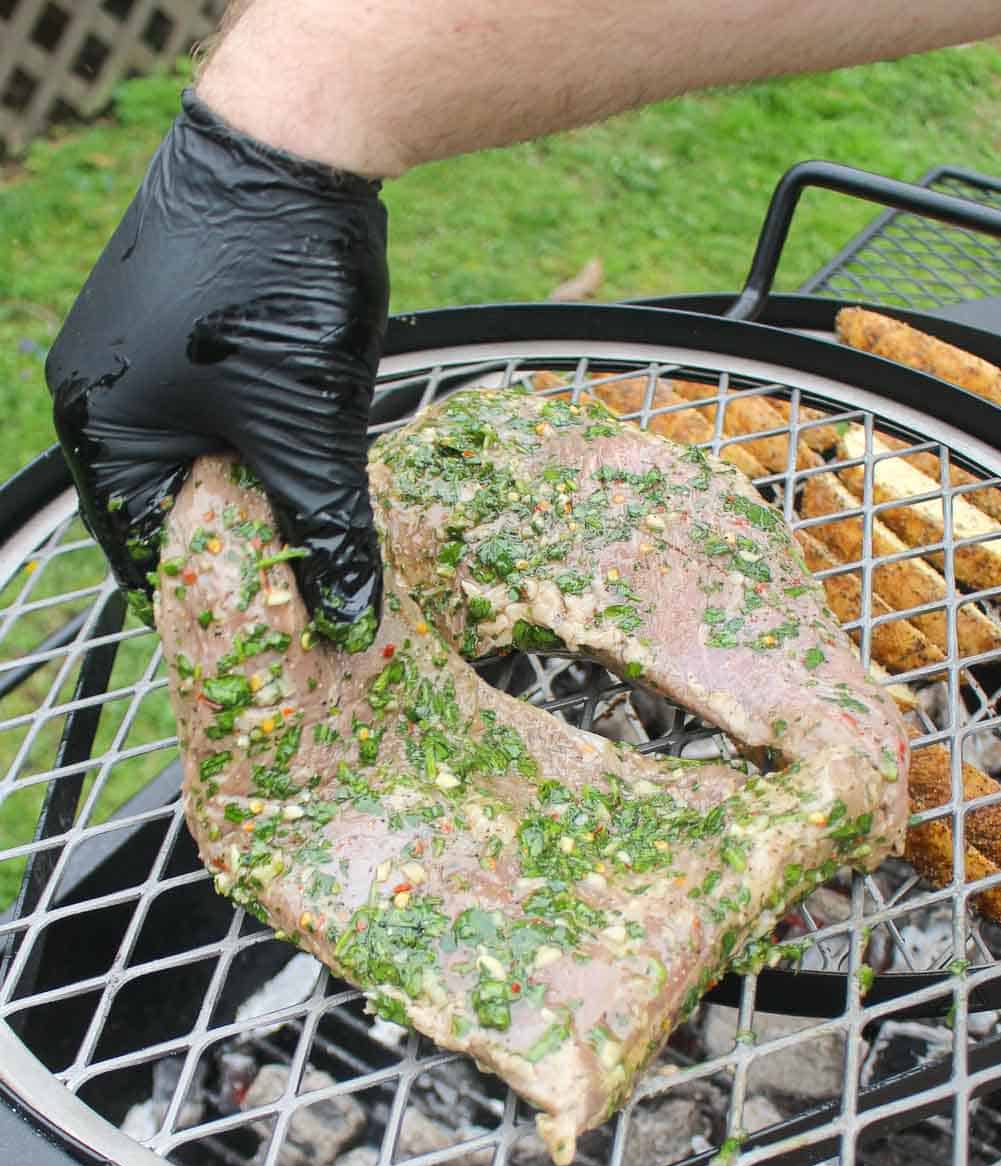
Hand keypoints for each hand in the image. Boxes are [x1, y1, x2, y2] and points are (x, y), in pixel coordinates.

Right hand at [45, 90, 388, 639]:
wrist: (295, 141)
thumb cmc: (274, 288)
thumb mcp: (306, 430)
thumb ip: (325, 531)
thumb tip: (348, 620)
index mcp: (103, 431)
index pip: (147, 556)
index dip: (217, 604)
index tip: (281, 640)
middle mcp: (105, 396)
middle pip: (177, 515)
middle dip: (246, 556)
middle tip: (315, 602)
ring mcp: (144, 359)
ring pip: (207, 467)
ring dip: (265, 502)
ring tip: (327, 539)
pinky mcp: (189, 331)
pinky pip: (223, 419)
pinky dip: (267, 450)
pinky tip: (319, 468)